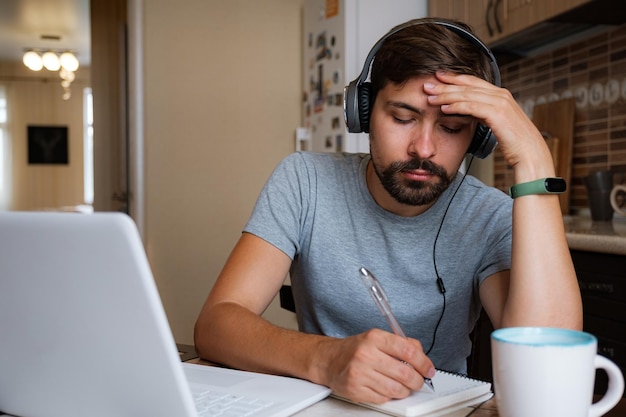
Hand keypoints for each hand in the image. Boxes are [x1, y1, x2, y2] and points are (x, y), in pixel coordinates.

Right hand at [315, 329, 434, 403]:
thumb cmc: (355, 350)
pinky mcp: (355, 389)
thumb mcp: (377, 338)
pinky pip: (383, 398)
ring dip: (404, 390)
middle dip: (417, 381)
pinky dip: (388, 396)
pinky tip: (384, 387)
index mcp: (374, 338)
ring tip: (401, 385)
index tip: (429, 369)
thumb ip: (401, 343)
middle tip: (417, 381)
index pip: (408, 351)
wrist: (329, 360)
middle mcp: (366, 354)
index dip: (424, 363)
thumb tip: (422, 355)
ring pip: (396, 389)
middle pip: (405, 373)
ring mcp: (360, 373)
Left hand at [424, 72, 555, 181]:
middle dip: (445, 84)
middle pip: (467, 85)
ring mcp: (500, 103)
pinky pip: (472, 107)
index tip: (437, 76)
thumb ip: (484, 113)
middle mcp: (501, 95)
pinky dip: (457, 106)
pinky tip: (444, 108)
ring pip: (467, 95)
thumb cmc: (514, 142)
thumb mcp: (497, 123)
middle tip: (427, 84)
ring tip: (430, 96)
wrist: (530, 154)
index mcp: (500, 95)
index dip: (454, 78)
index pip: (473, 82)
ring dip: (446, 95)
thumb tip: (468, 111)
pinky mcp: (498, 114)